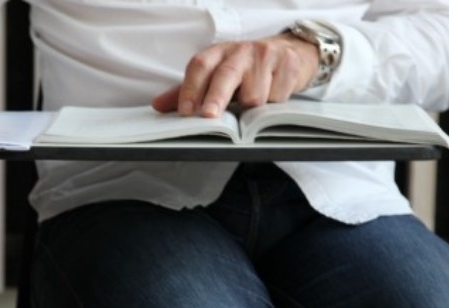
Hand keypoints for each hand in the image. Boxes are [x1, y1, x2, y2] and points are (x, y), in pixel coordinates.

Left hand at [152, 32, 317, 117]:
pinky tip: (273, 96)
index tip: (186, 111)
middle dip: (216, 98)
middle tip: (208, 116)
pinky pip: (277, 97)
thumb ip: (188, 91)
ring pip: (255, 94)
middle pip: (225, 75)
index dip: (191, 89)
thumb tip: (158, 106)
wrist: (290, 52)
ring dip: (251, 108)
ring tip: (253, 103)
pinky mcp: (288, 65)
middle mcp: (241, 51)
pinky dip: (273, 105)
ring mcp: (266, 56)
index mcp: (218, 52)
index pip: (200, 66)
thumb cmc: (247, 68)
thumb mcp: (217, 75)